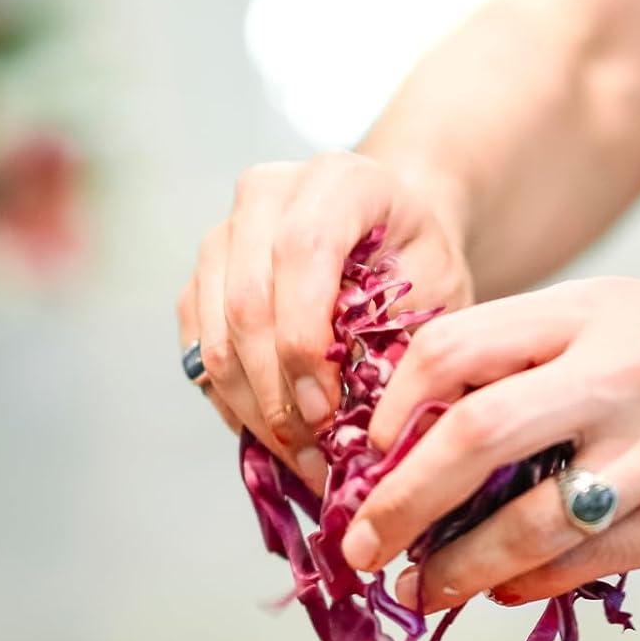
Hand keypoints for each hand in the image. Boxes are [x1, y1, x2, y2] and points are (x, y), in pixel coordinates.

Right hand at [175, 153, 471, 488]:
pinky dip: (234, 403)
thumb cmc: (421, 262)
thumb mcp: (440, 289)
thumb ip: (405, 334)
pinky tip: (274, 440)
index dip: (305, 339)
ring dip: (254, 408)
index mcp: (338, 180)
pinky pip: (199, 350)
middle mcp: (266, 194)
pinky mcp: (202, 278)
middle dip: (277, 389)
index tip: (328, 409)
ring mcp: (224, 234)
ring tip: (301, 460)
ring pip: (215, 332)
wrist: (393, 234)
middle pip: (246, 299)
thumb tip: (366, 416)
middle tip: (313, 453)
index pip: (301, 252)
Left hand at [336, 277, 639, 609]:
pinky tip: (504, 591)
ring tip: (423, 589)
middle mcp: (624, 373)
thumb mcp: (628, 320)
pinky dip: (530, 583)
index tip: (362, 458)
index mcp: (595, 312)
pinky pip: (589, 560)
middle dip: (396, 503)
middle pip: (472, 436)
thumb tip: (433, 443)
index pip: (454, 349)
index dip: (389, 411)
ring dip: (459, 567)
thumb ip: (538, 360)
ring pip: (529, 522)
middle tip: (358, 546)